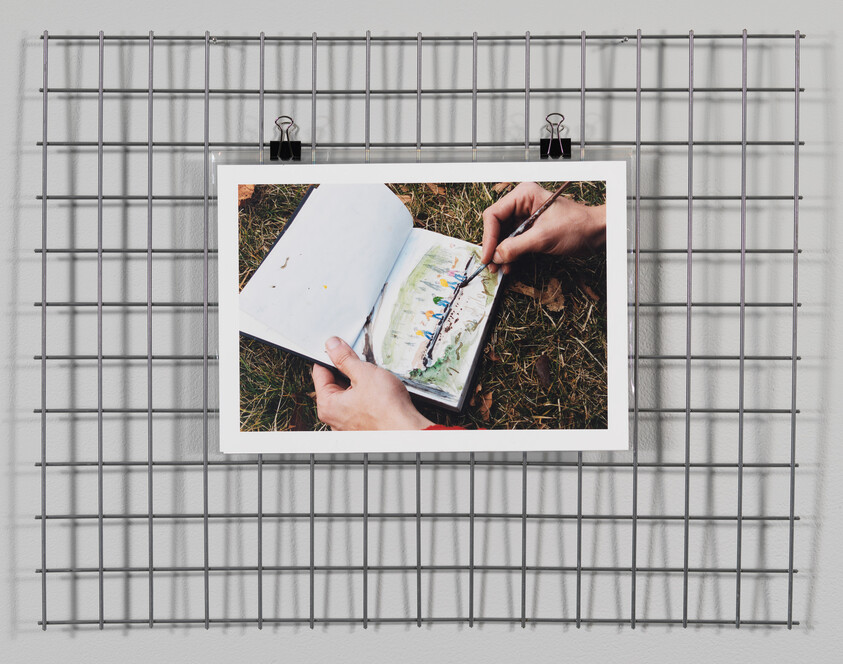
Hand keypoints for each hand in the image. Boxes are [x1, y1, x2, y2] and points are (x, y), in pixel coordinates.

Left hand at [311, 337, 432, 430]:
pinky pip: (358, 406)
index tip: (339, 349)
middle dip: (347, 371)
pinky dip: (366, 398)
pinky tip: (378, 394)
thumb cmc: (387, 409)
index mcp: (328, 405)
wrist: (407, 430)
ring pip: (348, 396)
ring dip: (359, 385)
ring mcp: (347, 425)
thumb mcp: (364, 373)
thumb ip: (345, 358)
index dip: (330, 357)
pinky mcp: (361, 427)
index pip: (320, 372)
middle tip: (362, 365)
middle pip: (334, 384)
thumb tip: (333, 346)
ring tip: (374, 381)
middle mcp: (334, 418)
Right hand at [481, 182, 606, 274]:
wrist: (597, 233)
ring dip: (501, 253)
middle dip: (494, 246)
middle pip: (496, 226)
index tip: (488, 255)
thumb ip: (517, 247)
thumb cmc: (577, 226)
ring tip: (500, 268)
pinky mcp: (531, 230)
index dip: (489, 237)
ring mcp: (526, 217)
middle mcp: (522, 204)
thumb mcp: (544, 237)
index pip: (494, 215)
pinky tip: (510, 266)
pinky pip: (513, 242)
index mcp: (523, 195)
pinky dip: (510, 254)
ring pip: (503, 236)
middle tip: (491, 265)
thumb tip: (497, 256)